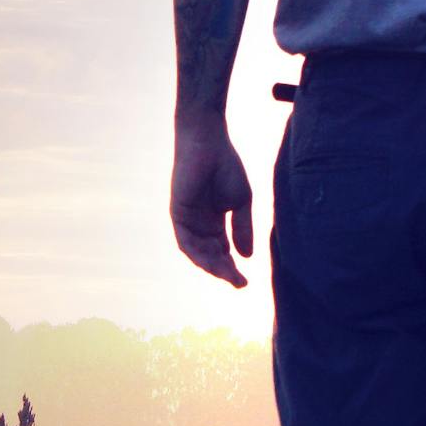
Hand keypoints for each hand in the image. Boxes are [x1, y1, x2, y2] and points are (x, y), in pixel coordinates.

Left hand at [171, 118, 254, 288]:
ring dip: (212, 266)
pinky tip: (211, 263)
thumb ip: (242, 229)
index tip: (245, 281)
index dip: (232, 267)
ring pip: (197, 253)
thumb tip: (247, 257)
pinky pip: (185, 241)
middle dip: (224, 270)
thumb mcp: (240, 202)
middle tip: (239, 283)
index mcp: (214, 221)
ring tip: (228, 275)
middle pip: (210, 255)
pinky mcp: (177, 213)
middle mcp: (199, 224)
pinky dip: (197, 254)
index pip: (222, 251)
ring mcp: (187, 220)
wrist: (208, 142)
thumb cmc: (225, 165)